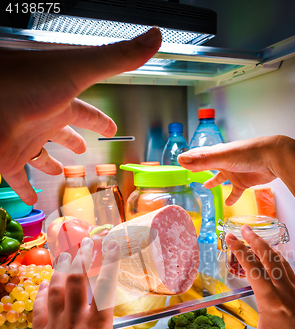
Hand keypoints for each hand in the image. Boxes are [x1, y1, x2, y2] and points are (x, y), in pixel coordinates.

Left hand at [0, 28, 161, 204]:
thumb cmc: (26, 82)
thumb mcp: (78, 70)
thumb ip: (115, 59)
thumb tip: (154, 38)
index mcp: (60, 100)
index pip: (85, 112)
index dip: (99, 121)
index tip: (110, 128)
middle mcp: (41, 119)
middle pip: (60, 132)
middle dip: (73, 141)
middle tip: (82, 148)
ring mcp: (23, 139)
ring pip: (39, 155)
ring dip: (48, 164)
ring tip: (58, 172)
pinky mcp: (7, 157)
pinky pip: (18, 177)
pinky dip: (26, 189)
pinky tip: (32, 199)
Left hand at [23, 237, 187, 328]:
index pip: (105, 288)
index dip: (109, 263)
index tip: (112, 245)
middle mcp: (75, 324)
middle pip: (76, 282)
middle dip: (81, 258)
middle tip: (86, 241)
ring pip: (56, 291)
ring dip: (61, 270)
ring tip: (67, 254)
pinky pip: (40, 308)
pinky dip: (42, 293)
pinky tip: (45, 284)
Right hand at [178, 136, 282, 204]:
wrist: (273, 158)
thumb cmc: (248, 153)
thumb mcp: (221, 158)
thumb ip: (202, 161)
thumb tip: (181, 160)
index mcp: (218, 154)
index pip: (200, 155)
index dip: (190, 158)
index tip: (180, 161)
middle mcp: (225, 162)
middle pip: (209, 166)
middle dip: (200, 168)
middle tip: (190, 173)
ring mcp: (235, 172)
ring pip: (221, 178)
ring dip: (214, 182)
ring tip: (205, 186)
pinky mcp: (244, 182)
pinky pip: (235, 192)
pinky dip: (231, 197)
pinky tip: (227, 203)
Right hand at [193, 226, 294, 328]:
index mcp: (271, 302)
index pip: (252, 268)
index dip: (239, 250)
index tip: (230, 238)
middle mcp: (285, 292)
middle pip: (269, 258)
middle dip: (254, 240)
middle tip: (244, 228)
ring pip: (282, 263)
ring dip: (268, 248)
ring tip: (258, 239)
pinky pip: (290, 272)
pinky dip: (280, 261)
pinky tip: (278, 264)